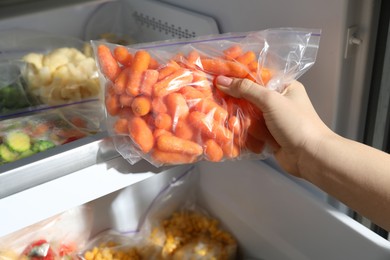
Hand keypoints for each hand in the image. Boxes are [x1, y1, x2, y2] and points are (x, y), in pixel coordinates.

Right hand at [216, 76, 332, 176]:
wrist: (310, 156)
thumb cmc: (296, 123)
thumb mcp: (270, 100)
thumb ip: (246, 89)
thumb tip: (222, 81)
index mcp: (284, 86)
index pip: (257, 76)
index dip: (238, 76)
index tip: (219, 76)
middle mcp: (278, 101)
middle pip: (250, 96)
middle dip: (235, 99)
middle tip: (215, 97)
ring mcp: (272, 119)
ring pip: (248, 114)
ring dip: (237, 117)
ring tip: (222, 117)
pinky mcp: (268, 135)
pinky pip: (250, 129)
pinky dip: (241, 130)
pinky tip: (229, 130)